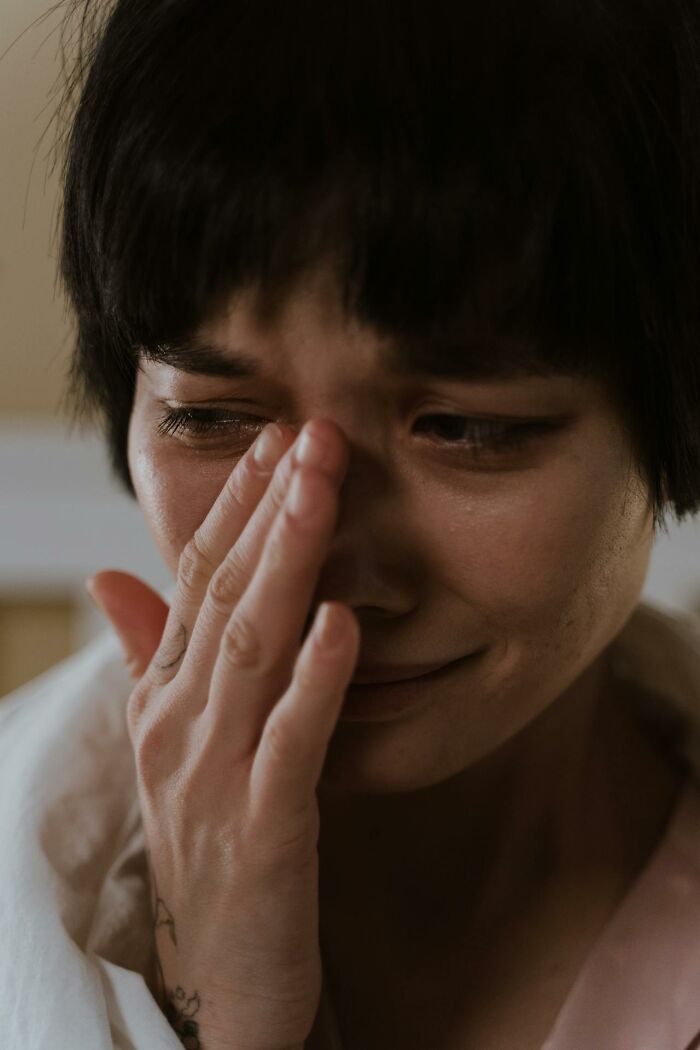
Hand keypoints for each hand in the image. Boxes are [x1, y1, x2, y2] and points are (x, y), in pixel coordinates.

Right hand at [86, 419, 359, 1049]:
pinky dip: (316, 680)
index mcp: (162, 698)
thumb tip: (110, 574)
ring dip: (287, 563)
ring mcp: (215, 775)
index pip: (193, 581)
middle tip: (311, 435)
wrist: (219, 977)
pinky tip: (343, 622)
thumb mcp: (175, 741)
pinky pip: (292, 742)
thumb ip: (152, 655)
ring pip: (251, 650)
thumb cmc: (210, 842)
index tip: (274, 442)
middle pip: (223, 597)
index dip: (232, 507)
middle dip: (267, 509)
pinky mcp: (264, 829)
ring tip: (319, 490)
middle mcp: (178, 725)